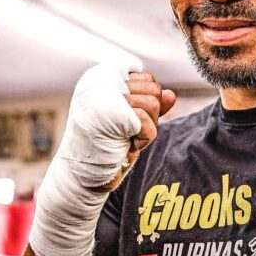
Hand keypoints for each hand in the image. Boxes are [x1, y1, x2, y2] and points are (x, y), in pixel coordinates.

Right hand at [100, 71, 175, 191]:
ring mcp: (105, 95)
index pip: (147, 79)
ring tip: (125, 137)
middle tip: (128, 131)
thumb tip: (170, 95)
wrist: (85, 176)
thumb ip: (152, 106)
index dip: (147, 104)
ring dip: (146, 128)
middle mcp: (101, 82)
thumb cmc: (108, 147)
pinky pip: (146, 120)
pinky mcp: (111, 112)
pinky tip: (127, 145)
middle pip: (154, 90)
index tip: (128, 121)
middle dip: (150, 116)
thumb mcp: (135, 122)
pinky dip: (144, 138)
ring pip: (153, 103)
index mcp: (104, 78)